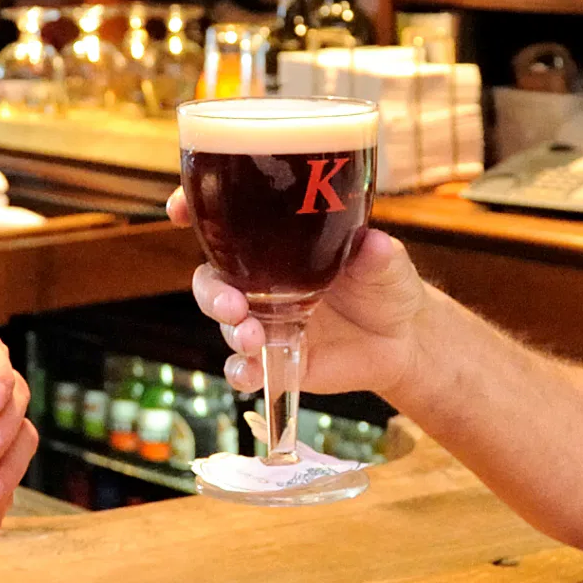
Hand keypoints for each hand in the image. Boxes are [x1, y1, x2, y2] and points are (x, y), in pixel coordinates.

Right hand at [168, 186, 431, 402]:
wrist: (404, 339)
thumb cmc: (386, 285)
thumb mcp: (386, 262)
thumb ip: (376, 254)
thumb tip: (373, 244)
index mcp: (277, 245)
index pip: (223, 223)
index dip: (194, 211)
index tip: (178, 209)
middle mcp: (261, 281)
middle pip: (212, 279)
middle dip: (211, 292)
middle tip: (233, 304)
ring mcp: (264, 321)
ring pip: (225, 323)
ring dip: (230, 331)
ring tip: (252, 338)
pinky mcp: (275, 358)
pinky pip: (243, 368)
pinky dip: (240, 372)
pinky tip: (250, 373)